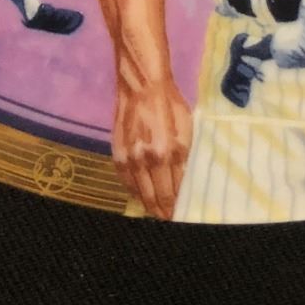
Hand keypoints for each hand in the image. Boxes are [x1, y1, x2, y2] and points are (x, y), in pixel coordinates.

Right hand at [113, 76, 192, 219]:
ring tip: (154, 211)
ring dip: (147, 203)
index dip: (173, 207)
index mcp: (165, 154)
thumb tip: (182, 183)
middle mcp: (145, 160)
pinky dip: (133, 191)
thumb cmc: (170, 104)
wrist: (142, 86)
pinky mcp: (117, 153)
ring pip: (138, 192)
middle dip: (161, 211)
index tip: (177, 216)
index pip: (170, 193)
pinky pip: (124, 181)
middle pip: (153, 197)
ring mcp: (128, 158)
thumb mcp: (187, 131)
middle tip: (166, 219)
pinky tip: (139, 194)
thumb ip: (183, 159)